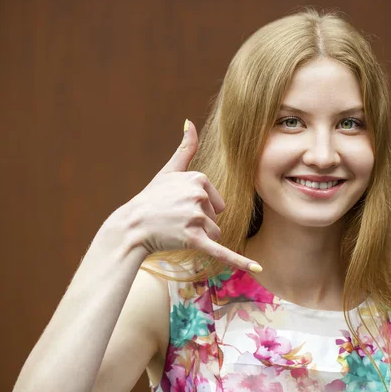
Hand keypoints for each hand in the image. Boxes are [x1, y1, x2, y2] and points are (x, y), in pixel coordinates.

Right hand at [95, 119, 261, 272]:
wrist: (131, 226)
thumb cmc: (151, 199)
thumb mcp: (168, 170)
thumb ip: (184, 148)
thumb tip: (190, 121)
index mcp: (198, 178)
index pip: (217, 201)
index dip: (200, 208)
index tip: (179, 205)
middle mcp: (198, 196)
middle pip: (216, 218)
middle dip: (200, 224)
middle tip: (175, 220)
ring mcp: (196, 218)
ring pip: (215, 234)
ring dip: (200, 238)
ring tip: (176, 232)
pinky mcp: (194, 240)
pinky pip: (222, 251)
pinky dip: (241, 261)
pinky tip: (259, 269)